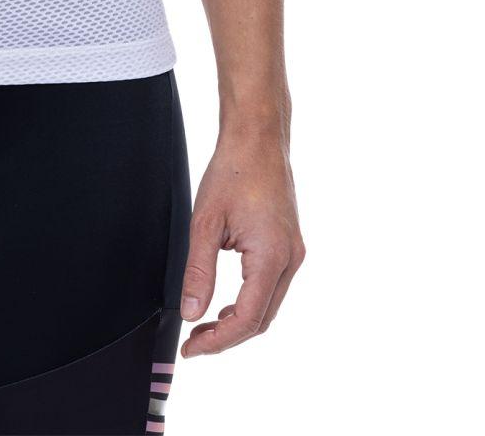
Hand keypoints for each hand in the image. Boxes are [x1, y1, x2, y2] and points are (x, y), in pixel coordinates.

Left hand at [179, 121, 304, 357]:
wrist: (258, 137)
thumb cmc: (232, 171)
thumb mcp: (205, 222)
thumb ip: (198, 271)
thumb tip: (191, 313)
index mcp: (272, 256)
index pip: (247, 319)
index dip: (218, 340)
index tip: (191, 348)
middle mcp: (290, 259)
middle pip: (261, 319)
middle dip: (227, 335)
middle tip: (193, 341)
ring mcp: (293, 252)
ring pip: (268, 305)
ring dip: (238, 321)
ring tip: (203, 324)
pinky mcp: (289, 245)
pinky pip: (271, 286)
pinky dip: (248, 301)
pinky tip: (224, 302)